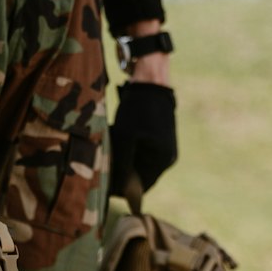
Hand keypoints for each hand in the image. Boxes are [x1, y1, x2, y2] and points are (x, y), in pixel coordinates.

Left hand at [109, 18, 176, 202]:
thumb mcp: (126, 139)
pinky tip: (117, 141)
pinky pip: (141, 151)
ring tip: (109, 152)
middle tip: (104, 168)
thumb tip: (119, 191)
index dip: (123, 189)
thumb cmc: (137, 110)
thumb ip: (123, 166)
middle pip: (140, 175)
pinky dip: (128, 150)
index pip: (142, 187)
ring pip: (138, 162)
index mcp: (163, 160)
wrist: (150, 79)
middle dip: (122, 173)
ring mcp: (165, 145)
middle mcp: (168, 156)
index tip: (105, 186)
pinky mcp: (159, 135)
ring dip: (124, 161)